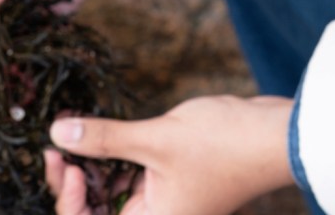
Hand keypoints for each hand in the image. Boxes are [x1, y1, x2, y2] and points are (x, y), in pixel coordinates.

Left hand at [45, 95, 295, 214]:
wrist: (276, 134)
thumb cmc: (225, 145)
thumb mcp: (158, 137)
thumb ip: (105, 138)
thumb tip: (58, 132)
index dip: (67, 198)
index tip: (64, 161)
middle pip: (97, 209)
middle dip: (74, 178)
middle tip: (60, 141)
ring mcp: (164, 200)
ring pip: (111, 190)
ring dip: (93, 163)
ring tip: (77, 128)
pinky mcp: (172, 178)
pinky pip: (132, 174)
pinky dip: (116, 155)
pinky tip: (105, 129)